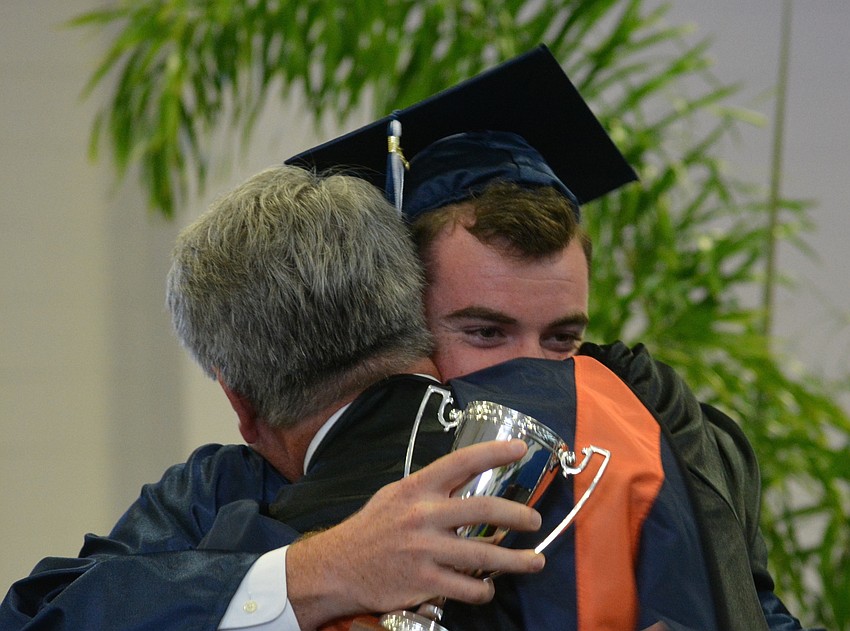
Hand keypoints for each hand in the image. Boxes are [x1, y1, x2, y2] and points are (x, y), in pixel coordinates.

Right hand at [286, 439, 544, 629]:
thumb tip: (465, 479)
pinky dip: (484, 589)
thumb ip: (429, 489)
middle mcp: (423, 515)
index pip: (461, 463)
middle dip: (518, 515)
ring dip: (516, 560)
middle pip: (484, 509)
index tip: (520, 449)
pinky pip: (467, 587)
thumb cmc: (370, 529)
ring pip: (484, 555)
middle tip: (535, 520)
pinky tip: (488, 587)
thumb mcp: (395, 496)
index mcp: (417, 488)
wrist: (337, 567)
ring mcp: (425, 550)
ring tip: (534, 561)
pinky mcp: (424, 581)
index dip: (494, 453)